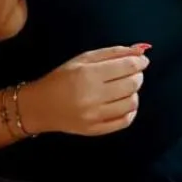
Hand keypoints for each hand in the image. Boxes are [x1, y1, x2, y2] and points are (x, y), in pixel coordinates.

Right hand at [23, 44, 148, 136]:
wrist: (39, 107)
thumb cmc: (62, 78)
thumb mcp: (83, 59)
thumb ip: (113, 53)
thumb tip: (141, 51)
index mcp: (87, 75)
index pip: (127, 67)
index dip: (140, 62)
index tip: (142, 61)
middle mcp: (92, 97)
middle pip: (132, 84)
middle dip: (137, 76)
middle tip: (130, 73)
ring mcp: (94, 116)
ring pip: (132, 103)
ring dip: (134, 93)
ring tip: (124, 88)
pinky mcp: (95, 130)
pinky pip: (125, 121)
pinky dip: (130, 111)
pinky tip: (122, 103)